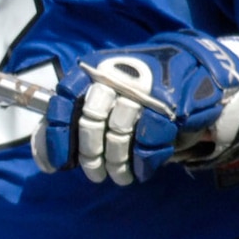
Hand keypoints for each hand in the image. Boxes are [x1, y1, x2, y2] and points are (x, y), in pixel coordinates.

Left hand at [34, 30, 238, 184]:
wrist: (194, 62)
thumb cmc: (135, 86)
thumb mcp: (101, 90)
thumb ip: (70, 117)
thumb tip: (44, 159)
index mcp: (92, 70)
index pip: (62, 104)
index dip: (55, 138)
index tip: (58, 164)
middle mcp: (114, 76)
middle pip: (89, 124)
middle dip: (90, 157)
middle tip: (94, 175)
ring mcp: (143, 90)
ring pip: (117, 136)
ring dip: (115, 164)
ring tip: (118, 176)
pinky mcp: (171, 106)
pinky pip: (147, 145)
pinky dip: (141, 164)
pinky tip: (140, 171)